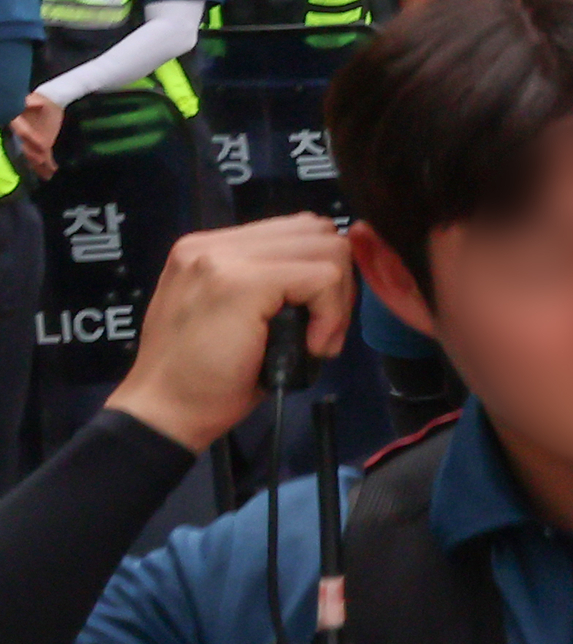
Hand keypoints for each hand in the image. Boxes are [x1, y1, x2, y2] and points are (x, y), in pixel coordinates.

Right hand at [10, 90, 57, 176]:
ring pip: (35, 156)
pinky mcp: (44, 144)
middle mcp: (26, 136)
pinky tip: (52, 172)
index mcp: (20, 124)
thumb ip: (31, 102)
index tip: (41, 145)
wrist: (49, 101)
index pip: (25, 133)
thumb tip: (33, 102)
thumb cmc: (40, 99)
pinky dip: (48, 165)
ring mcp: (35, 142)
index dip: (32, 139)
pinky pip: (45, 156)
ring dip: (40, 166)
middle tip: (41, 164)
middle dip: (35, 157)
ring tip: (47, 176)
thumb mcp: (35, 99)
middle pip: (28, 148)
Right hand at [103, 217, 357, 453]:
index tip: (316, 320)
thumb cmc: (203, 378)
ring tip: (316, 341)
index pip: (296, 231)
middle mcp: (212, 244)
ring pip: (327, 249)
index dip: (322, 273)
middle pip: (317, 232)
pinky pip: (323, 278)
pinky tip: (313, 347)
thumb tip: (328, 275)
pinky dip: (333, 314)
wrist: (164, 412)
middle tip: (323, 331)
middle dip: (337, 283)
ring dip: (338, 300)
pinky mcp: (242, 281)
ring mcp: (225, 258)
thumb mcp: (237, 316)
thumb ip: (270, 284)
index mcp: (210, 248)